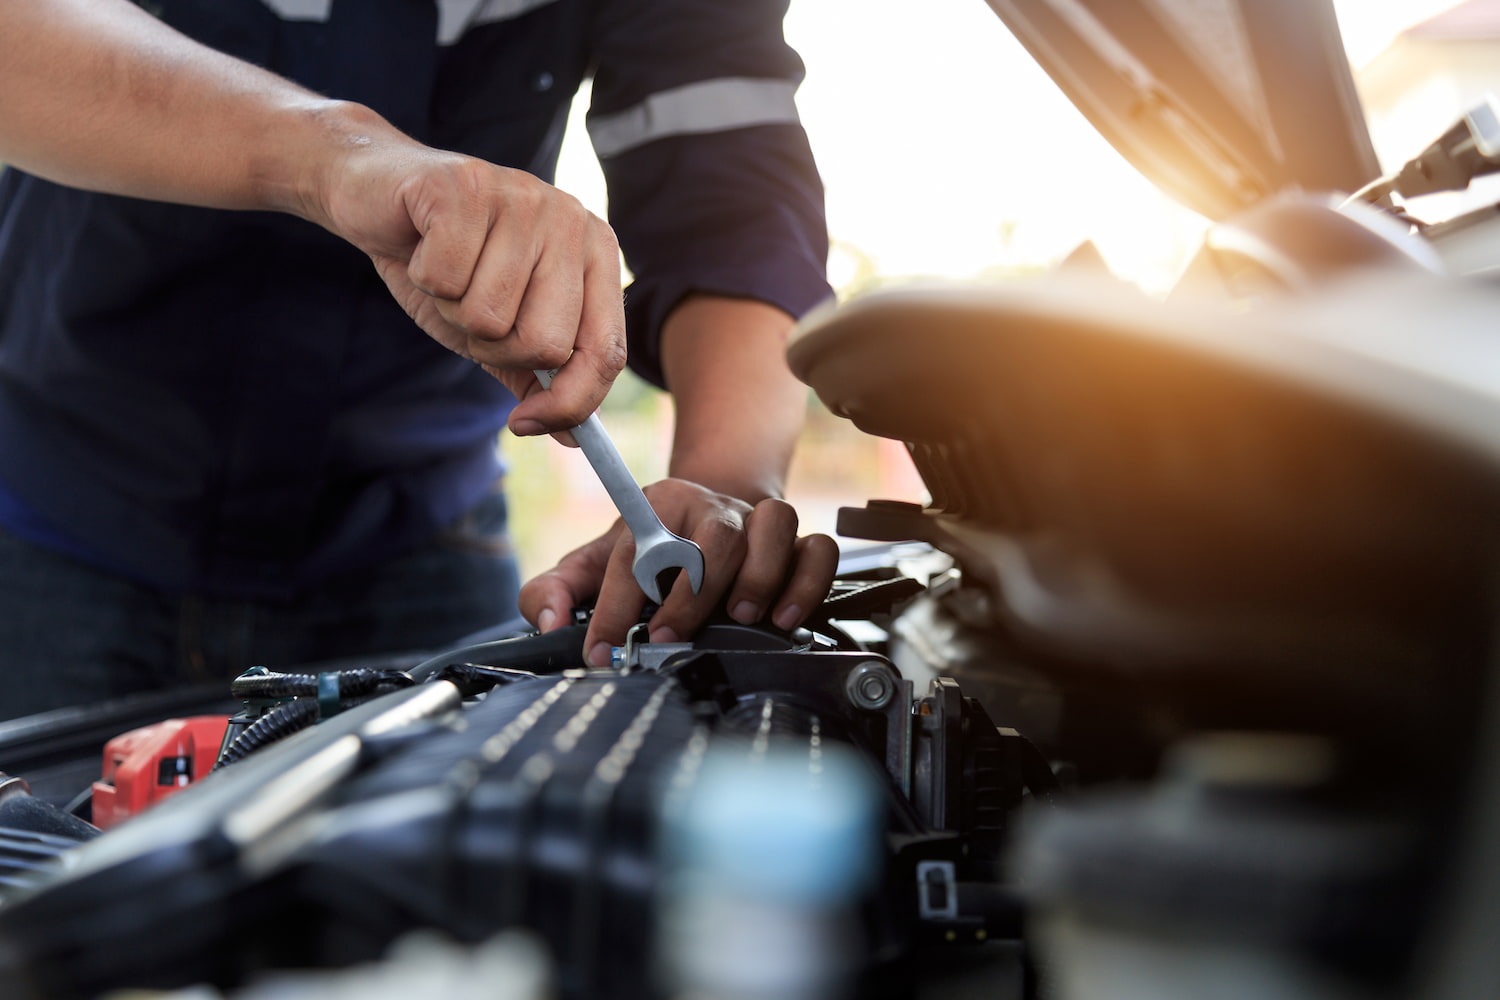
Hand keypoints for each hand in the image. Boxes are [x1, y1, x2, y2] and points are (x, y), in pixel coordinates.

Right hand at [312, 123, 625, 434]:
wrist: (377, 197)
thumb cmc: (448, 266)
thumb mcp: (500, 329)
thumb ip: (540, 377)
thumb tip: (574, 437)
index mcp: (596, 254)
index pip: (606, 352)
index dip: (568, 402)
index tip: (523, 424)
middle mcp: (570, 219)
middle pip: (545, 343)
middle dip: (493, 347)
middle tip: (469, 307)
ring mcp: (521, 197)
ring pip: (489, 315)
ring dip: (452, 309)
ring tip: (446, 271)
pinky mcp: (464, 186)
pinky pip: (445, 279)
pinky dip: (423, 277)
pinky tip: (423, 247)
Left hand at [518, 479, 839, 666]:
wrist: (702, 525)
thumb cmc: (647, 555)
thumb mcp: (593, 566)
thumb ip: (554, 590)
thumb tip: (550, 619)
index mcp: (659, 504)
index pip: (638, 549)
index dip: (619, 604)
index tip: (606, 649)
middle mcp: (714, 507)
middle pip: (716, 535)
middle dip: (693, 593)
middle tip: (670, 635)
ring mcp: (759, 522)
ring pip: (774, 527)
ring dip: (757, 578)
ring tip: (737, 618)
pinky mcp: (797, 543)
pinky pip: (818, 549)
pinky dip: (806, 582)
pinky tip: (785, 617)